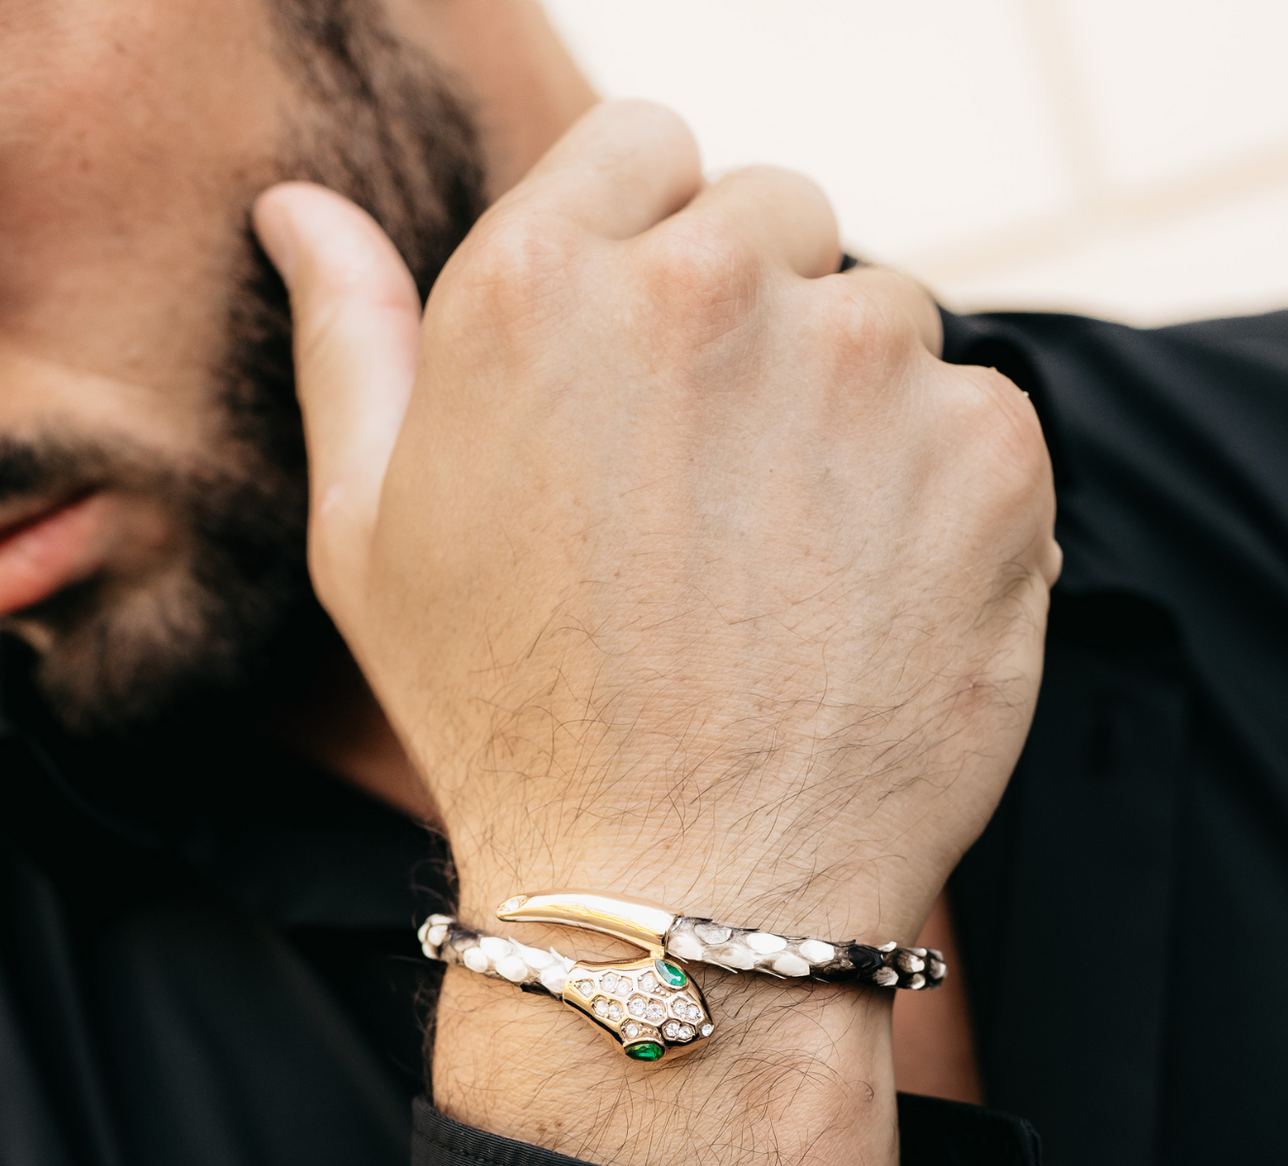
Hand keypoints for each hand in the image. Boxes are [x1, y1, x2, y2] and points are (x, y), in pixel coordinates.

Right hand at [256, 102, 1057, 1165]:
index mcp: (543, 283)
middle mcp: (708, 289)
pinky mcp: (987, 452)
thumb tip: (300, 206)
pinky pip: (979, 418)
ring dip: (852, 418)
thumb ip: (351, 345)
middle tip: (716, 503)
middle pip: (778, 221)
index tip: (654, 370)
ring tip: (787, 581)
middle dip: (756, 329)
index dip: (656, 250)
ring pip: (886, 322)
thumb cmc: (506, 725)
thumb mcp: (372, 540)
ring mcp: (864, 365)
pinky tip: (868, 609)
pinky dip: (944, 498)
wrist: (678, 895)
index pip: (651, 150)